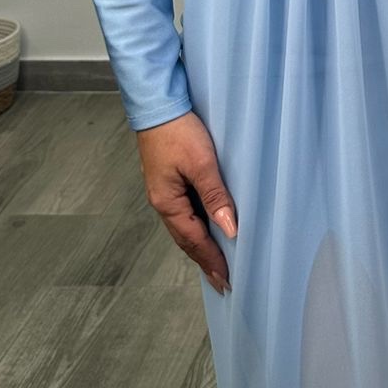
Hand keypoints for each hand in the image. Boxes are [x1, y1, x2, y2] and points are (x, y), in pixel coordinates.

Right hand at [136, 111, 236, 294]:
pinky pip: (185, 213)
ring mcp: (164, 192)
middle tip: (222, 282)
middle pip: (186, 239)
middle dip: (204, 260)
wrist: (158, 106)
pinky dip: (197, 228)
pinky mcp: (169, 182)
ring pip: (185, 227)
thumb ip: (216, 197)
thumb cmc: (178, 132)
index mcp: (167, 202)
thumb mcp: (202, 164)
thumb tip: (229, 230)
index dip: (211, 260)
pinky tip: (207, 231)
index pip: (193, 240)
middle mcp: (163, 202)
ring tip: (216, 264)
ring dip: (200, 246)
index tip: (226, 279)